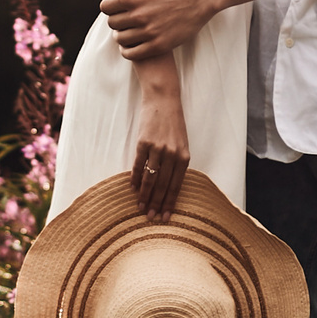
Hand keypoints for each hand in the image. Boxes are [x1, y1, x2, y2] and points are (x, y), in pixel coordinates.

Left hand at [101, 0, 211, 59]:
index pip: (105, 7)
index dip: (110, 6)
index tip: (118, 6)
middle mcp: (138, 15)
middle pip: (112, 23)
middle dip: (116, 19)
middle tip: (126, 17)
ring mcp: (148, 32)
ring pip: (120, 39)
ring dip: (122, 34)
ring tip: (130, 30)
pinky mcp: (158, 45)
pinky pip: (131, 53)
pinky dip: (128, 50)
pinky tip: (133, 44)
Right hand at [130, 72, 190, 220]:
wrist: (164, 100)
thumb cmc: (174, 124)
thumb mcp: (182, 144)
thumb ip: (177, 164)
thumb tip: (167, 187)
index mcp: (184, 157)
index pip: (176, 186)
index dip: (170, 203)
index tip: (165, 217)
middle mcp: (172, 154)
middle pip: (163, 185)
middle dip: (156, 203)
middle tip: (150, 217)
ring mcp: (157, 148)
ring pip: (150, 178)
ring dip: (144, 194)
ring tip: (140, 207)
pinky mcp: (143, 142)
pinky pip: (138, 164)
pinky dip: (135, 177)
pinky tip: (132, 187)